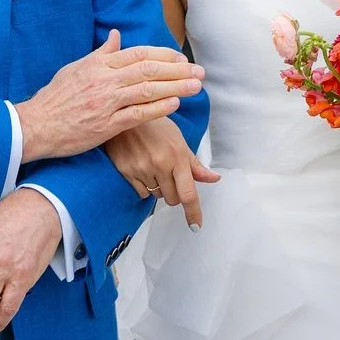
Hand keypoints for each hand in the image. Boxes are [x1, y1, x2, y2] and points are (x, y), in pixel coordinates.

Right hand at [18, 29, 203, 161]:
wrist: (35, 125)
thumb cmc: (55, 97)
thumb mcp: (76, 68)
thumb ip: (100, 53)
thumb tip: (115, 36)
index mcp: (99, 64)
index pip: (138, 54)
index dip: (163, 55)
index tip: (181, 58)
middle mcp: (104, 80)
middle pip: (148, 69)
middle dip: (177, 69)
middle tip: (199, 71)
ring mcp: (106, 103)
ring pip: (147, 90)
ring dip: (175, 87)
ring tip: (196, 86)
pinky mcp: (105, 125)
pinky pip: (137, 114)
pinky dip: (158, 108)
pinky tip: (175, 104)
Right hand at [105, 117, 220, 227]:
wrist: (127, 112)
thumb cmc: (155, 125)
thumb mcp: (178, 140)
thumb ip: (195, 165)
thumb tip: (214, 179)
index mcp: (177, 156)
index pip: (188, 193)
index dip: (193, 212)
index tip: (196, 226)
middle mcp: (160, 164)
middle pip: (172, 198)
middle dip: (174, 192)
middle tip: (169, 174)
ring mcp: (141, 169)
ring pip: (156, 196)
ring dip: (159, 188)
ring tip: (153, 166)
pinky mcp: (125, 171)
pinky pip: (141, 193)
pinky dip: (144, 186)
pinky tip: (141, 167)